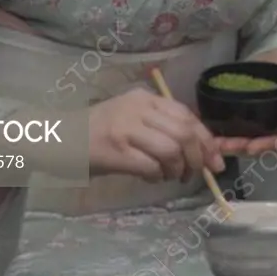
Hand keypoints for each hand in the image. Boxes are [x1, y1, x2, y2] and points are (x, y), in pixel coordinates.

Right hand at [89, 87, 225, 182]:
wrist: (61, 138)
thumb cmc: (99, 130)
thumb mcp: (131, 117)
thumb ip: (161, 125)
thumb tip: (200, 149)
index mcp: (144, 98)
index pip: (186, 115)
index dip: (205, 139)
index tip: (215, 159)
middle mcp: (137, 109)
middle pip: (183, 132)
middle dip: (196, 157)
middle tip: (193, 173)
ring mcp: (126, 129)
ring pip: (171, 149)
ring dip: (177, 169)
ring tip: (170, 176)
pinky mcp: (116, 151)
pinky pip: (151, 166)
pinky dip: (157, 176)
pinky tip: (151, 177)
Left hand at [216, 48, 276, 156]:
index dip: (269, 146)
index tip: (250, 147)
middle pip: (264, 145)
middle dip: (244, 148)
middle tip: (224, 147)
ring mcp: (267, 123)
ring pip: (251, 141)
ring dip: (234, 145)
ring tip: (215, 144)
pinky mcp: (253, 116)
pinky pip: (242, 130)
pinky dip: (229, 134)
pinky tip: (214, 134)